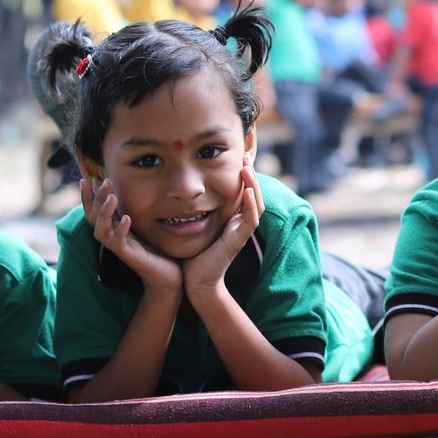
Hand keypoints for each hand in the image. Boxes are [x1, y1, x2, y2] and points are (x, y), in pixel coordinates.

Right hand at [92, 178, 183, 294]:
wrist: (167, 276)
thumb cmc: (155, 250)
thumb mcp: (140, 226)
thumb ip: (129, 212)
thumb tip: (124, 191)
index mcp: (112, 230)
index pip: (93, 212)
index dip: (87, 197)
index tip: (86, 178)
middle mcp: (111, 239)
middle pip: (93, 219)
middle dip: (96, 199)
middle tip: (104, 180)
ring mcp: (119, 249)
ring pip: (100, 232)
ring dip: (104, 213)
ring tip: (112, 197)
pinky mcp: (129, 257)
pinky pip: (119, 244)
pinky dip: (121, 231)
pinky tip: (127, 219)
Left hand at [185, 164, 263, 297]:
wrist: (195, 281)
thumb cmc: (193, 254)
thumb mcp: (194, 224)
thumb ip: (194, 208)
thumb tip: (181, 189)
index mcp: (232, 219)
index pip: (245, 192)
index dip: (244, 175)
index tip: (239, 156)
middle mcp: (240, 223)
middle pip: (255, 194)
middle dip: (252, 175)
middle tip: (246, 156)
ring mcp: (241, 232)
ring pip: (257, 205)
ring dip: (254, 185)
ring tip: (248, 168)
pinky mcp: (238, 241)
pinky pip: (250, 221)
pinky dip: (250, 205)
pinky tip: (246, 192)